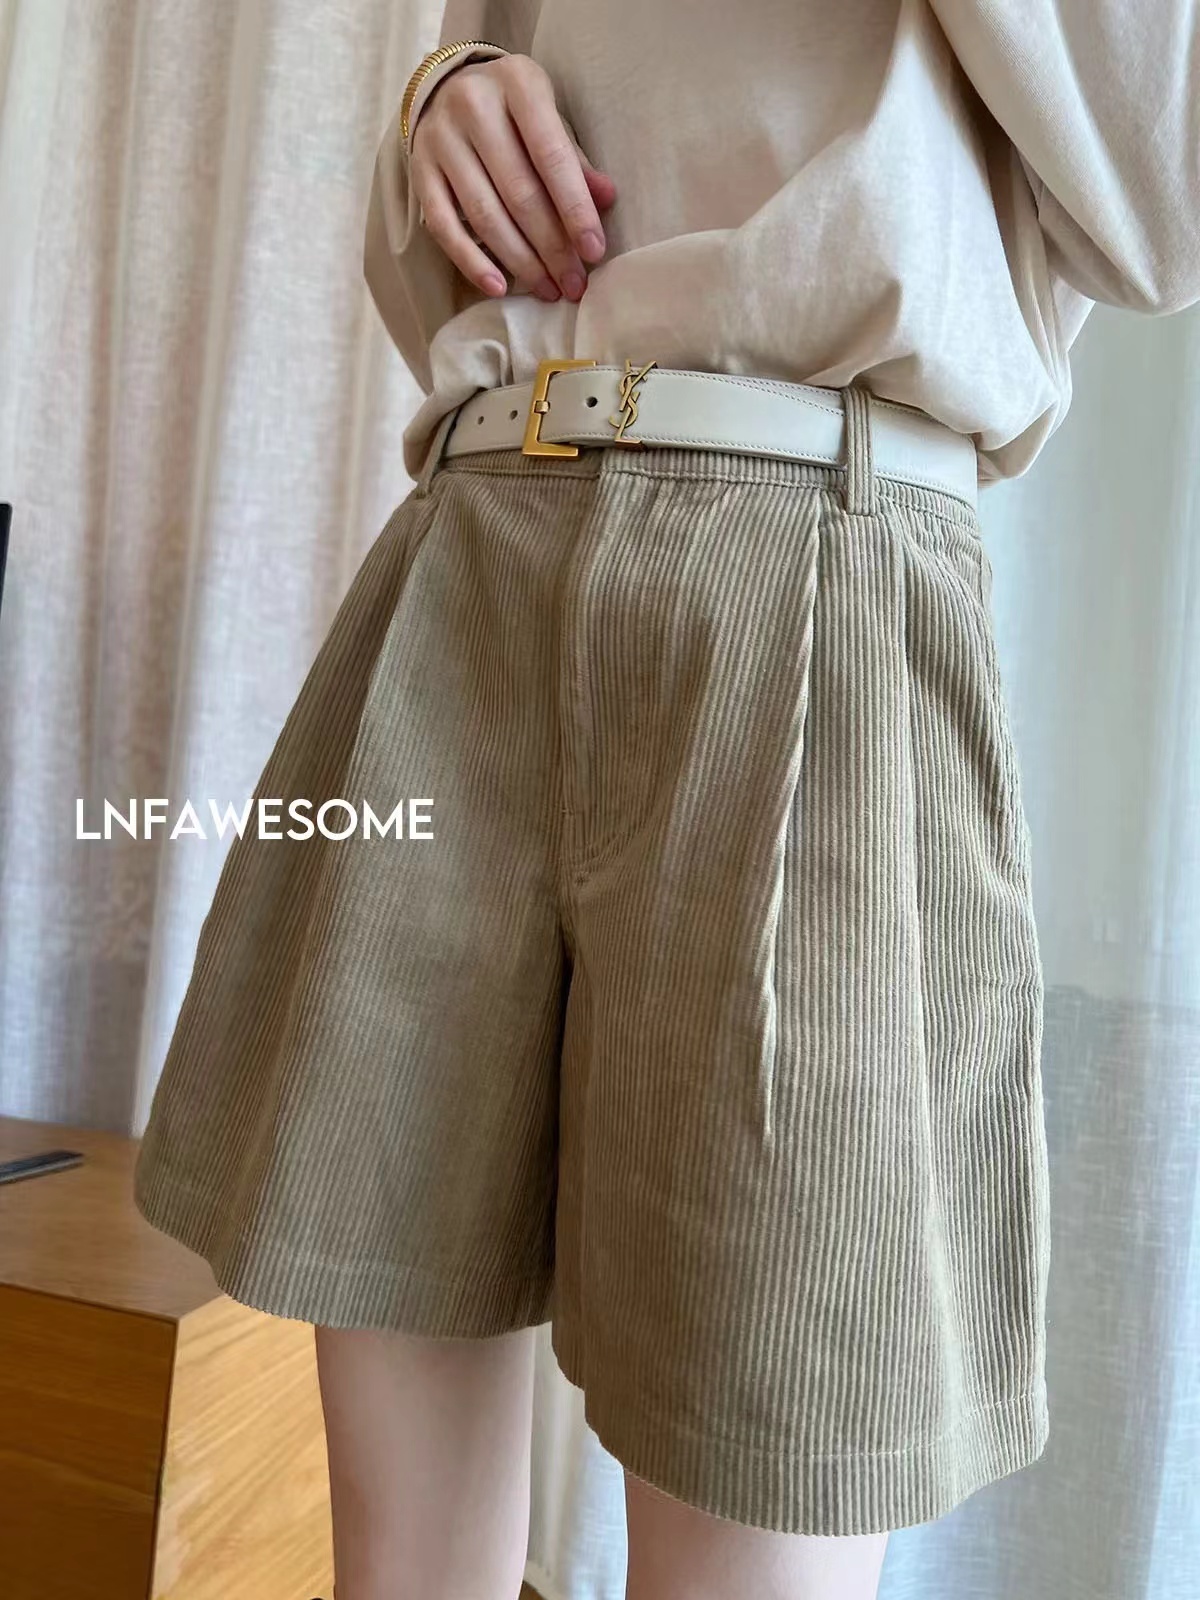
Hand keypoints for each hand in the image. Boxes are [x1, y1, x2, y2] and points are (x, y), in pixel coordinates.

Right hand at [410, 53, 616, 301]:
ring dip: (520, 261)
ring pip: (484, 214)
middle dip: (552, 247)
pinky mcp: (419, 170)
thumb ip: (573, 159)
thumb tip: (606, 200)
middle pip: (519, 192)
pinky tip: (499, 287)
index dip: (575, 209)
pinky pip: (444, 227)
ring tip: (547, 289)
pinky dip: (472, 262)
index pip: (552, 156)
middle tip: (574, 284)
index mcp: (518, 84)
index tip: (594, 252)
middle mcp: (474, 106)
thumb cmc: (513, 112)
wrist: (448, 88)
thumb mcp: (548, 118)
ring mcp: (441, 139)